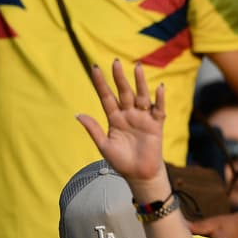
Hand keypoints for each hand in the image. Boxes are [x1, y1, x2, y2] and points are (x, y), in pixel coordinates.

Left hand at [76, 60, 165, 185]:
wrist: (140, 175)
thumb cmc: (121, 162)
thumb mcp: (104, 146)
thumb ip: (94, 129)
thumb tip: (78, 114)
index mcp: (114, 119)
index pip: (106, 97)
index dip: (101, 84)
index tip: (94, 68)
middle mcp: (129, 115)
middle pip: (124, 92)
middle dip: (120, 78)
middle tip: (116, 62)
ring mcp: (143, 118)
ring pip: (141, 96)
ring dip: (140, 82)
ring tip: (137, 67)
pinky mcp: (156, 125)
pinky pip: (158, 109)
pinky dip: (160, 99)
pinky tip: (159, 88)